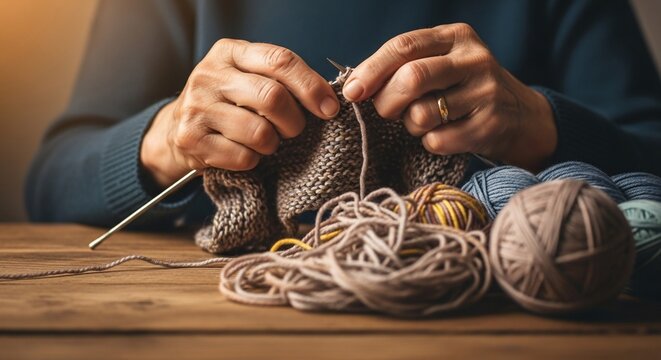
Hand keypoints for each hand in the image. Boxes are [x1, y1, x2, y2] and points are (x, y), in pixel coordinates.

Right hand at [141, 39, 339, 186]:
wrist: (178, 128)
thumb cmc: (228, 103)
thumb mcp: (248, 78)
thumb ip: (281, 80)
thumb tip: (328, 100)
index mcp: (230, 52)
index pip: (280, 61)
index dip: (311, 86)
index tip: (330, 109)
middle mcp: (209, 74)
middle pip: (272, 97)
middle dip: (295, 121)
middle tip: (295, 130)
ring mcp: (197, 106)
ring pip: (260, 132)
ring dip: (273, 144)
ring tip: (266, 142)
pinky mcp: (190, 138)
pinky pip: (243, 157)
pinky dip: (253, 160)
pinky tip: (245, 153)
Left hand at [342, 23, 556, 170]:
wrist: (520, 116)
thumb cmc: (463, 89)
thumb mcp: (441, 63)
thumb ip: (403, 66)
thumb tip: (354, 86)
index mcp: (455, 36)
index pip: (404, 46)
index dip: (372, 70)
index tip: (351, 92)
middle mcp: (474, 59)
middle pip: (411, 78)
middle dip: (386, 101)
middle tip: (386, 112)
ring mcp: (486, 92)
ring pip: (422, 114)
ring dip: (410, 125)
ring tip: (421, 122)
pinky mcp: (491, 125)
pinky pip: (438, 141)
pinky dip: (429, 143)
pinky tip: (441, 136)